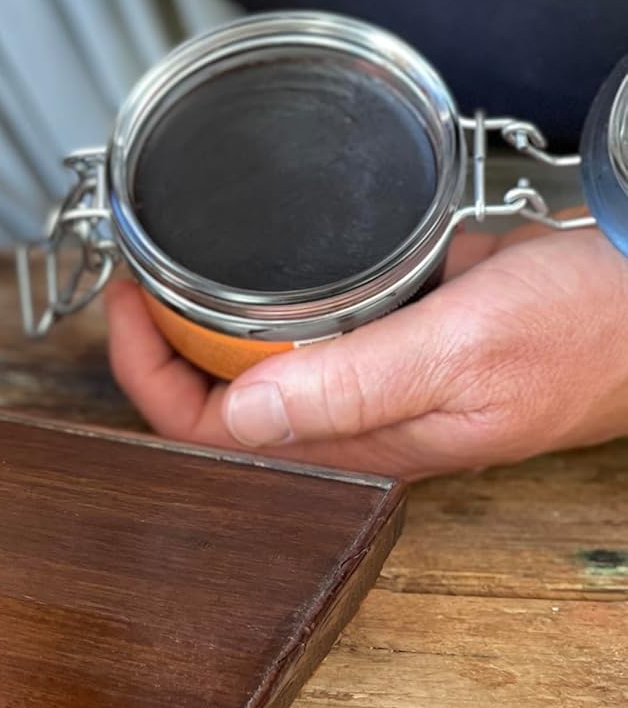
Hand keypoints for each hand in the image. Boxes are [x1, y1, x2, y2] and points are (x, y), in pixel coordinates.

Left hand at [106, 226, 627, 477]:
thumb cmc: (589, 331)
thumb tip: (241, 415)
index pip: (210, 435)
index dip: (148, 374)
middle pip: (217, 401)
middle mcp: (352, 421)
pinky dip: (261, 300)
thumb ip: (354, 384)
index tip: (126, 301)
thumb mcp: (465, 349)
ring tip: (168, 263)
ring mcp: (371, 381)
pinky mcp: (394, 341)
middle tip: (136, 272)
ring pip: (254, 365)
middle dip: (161, 342)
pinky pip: (303, 330)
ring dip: (203, 320)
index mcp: (360, 444)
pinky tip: (247, 264)